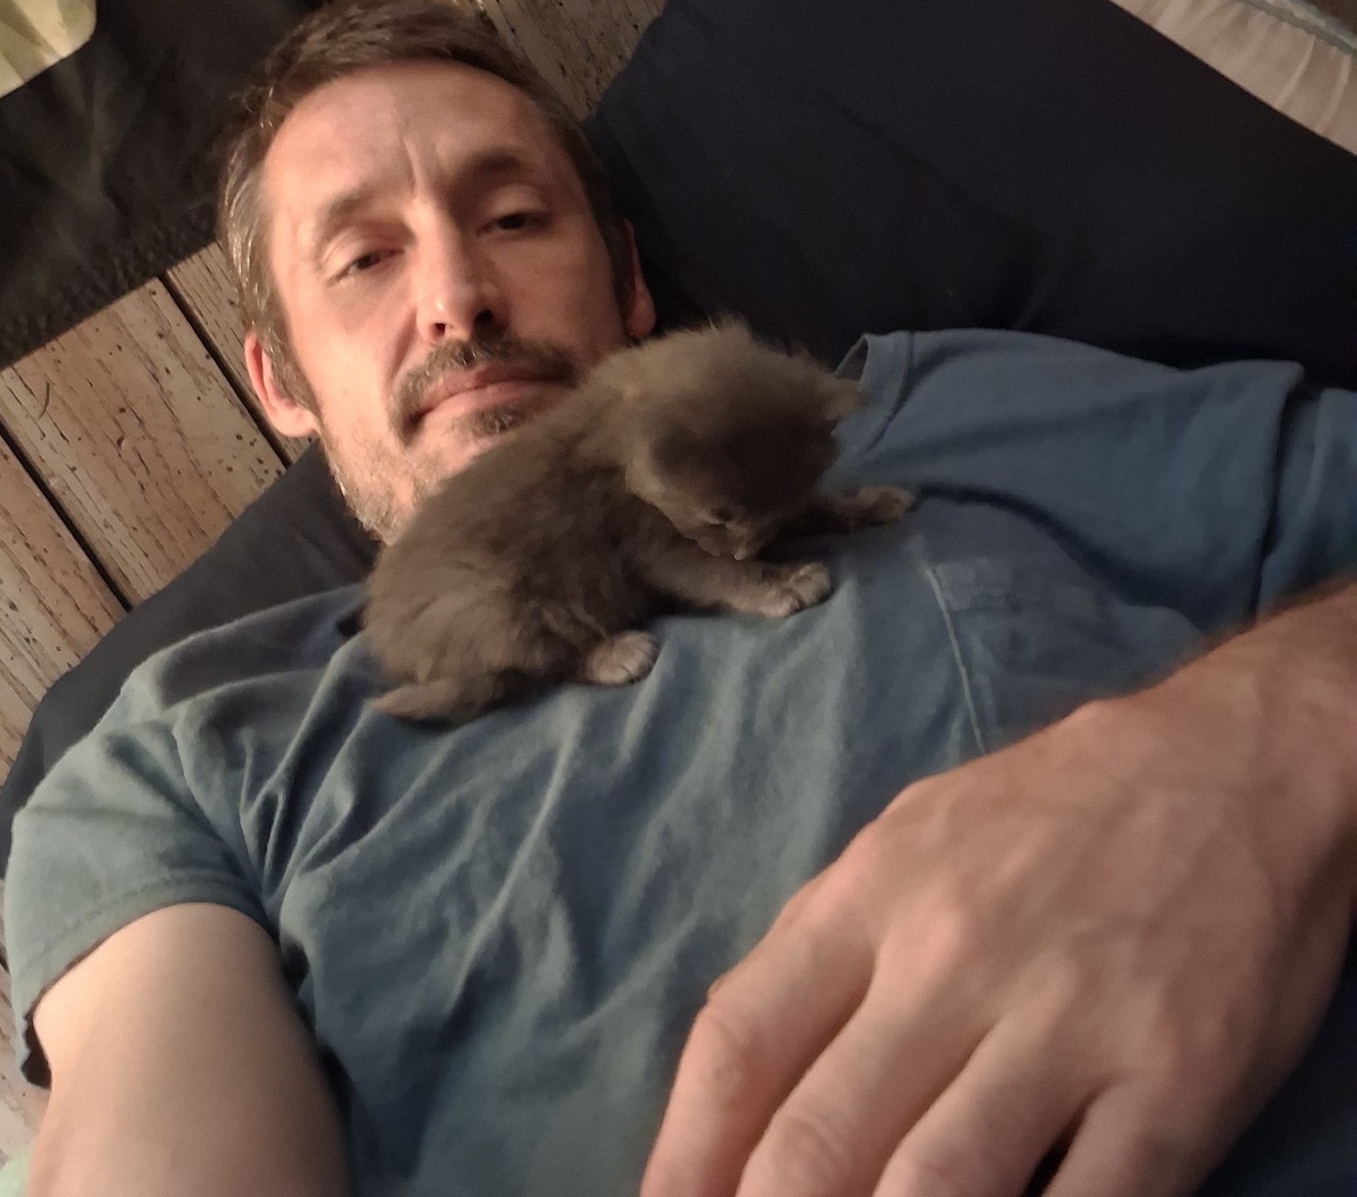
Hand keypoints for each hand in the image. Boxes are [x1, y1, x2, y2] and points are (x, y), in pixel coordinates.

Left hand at [641, 590, 1356, 1196]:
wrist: (1232, 758)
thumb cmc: (1052, 812)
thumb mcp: (909, 839)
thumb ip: (823, 949)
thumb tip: (734, 1075)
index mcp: (873, 895)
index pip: (740, 1044)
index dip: (681, 1158)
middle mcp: (952, 957)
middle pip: (816, 1139)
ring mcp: (1066, 1021)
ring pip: (935, 1191)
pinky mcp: (1174, 1079)